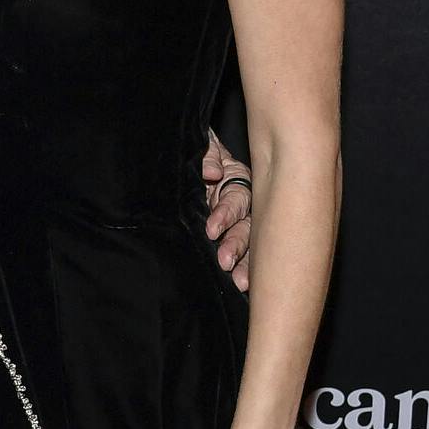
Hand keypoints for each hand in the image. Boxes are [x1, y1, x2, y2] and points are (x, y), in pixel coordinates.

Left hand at [202, 130, 252, 291]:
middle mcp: (239, 201)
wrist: (181, 152)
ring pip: (246, 241)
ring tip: (240, 282)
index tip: (212, 229)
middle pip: (246, 226)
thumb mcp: (201, 145)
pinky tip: (243, 283)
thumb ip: (207, 155)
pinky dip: (243, 266)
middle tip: (226, 262)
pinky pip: (239, 251)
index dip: (226, 214)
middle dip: (238, 245)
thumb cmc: (196, 148)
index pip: (236, 198)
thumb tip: (214, 172)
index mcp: (236, 178)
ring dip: (244, 261)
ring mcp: (234, 219)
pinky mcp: (224, 232)